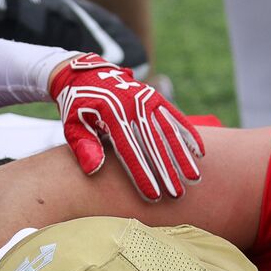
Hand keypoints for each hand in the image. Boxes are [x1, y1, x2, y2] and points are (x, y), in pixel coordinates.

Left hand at [49, 53, 204, 200]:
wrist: (84, 74)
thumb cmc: (76, 107)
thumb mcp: (71, 126)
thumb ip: (84, 146)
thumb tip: (95, 169)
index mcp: (111, 115)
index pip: (130, 152)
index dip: (143, 175)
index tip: (153, 196)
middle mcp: (133, 106)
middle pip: (153, 145)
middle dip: (167, 172)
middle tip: (177, 195)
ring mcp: (146, 100)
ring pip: (169, 132)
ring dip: (182, 156)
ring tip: (194, 178)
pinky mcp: (155, 97)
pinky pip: (175, 117)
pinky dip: (188, 134)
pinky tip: (199, 152)